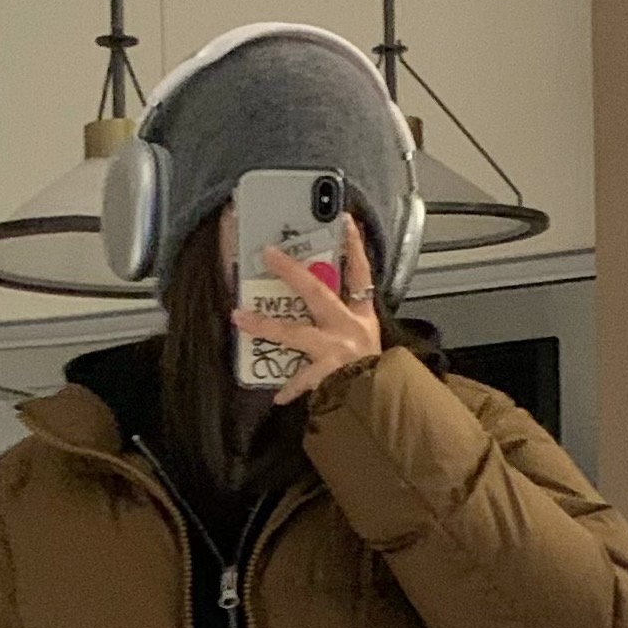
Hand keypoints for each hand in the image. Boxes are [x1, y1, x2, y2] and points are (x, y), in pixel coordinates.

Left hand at [232, 216, 379, 405]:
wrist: (389, 407)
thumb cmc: (381, 376)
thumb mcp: (372, 343)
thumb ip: (351, 325)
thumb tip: (323, 308)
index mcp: (363, 318)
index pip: (361, 273)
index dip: (354, 247)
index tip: (344, 221)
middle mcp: (349, 329)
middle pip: (317, 293)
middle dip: (292, 273)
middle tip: (269, 254)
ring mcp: (338, 352)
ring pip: (295, 334)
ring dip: (266, 325)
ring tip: (238, 318)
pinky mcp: (330, 377)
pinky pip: (303, 381)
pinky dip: (291, 389)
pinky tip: (276, 397)